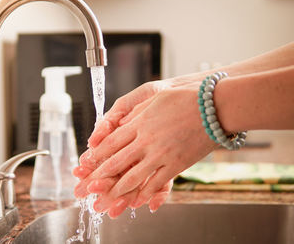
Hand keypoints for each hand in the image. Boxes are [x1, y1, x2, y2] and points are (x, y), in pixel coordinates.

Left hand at [74, 84, 216, 216]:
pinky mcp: (177, 164)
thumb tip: (121, 123)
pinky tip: (137, 201)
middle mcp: (146, 140)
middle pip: (117, 161)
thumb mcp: (155, 99)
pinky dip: (145, 194)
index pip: (111, 142)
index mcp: (139, 123)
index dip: (97, 154)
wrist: (214, 107)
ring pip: (134, 176)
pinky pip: (157, 183)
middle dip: (100, 176)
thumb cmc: (185, 98)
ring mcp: (161, 154)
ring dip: (117, 190)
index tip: (87, 163)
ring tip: (106, 199)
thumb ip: (136, 113)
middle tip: (87, 187)